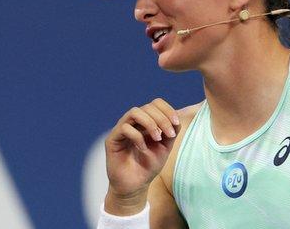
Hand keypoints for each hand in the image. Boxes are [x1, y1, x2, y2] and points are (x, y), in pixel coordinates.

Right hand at [104, 98, 179, 214]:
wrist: (135, 186)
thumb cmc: (148, 166)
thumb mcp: (165, 148)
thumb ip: (171, 132)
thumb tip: (176, 118)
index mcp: (145, 122)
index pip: (155, 104)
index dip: (167, 110)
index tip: (176, 123)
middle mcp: (132, 123)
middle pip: (147, 106)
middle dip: (162, 118)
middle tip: (169, 134)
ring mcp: (121, 129)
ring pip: (135, 112)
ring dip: (150, 123)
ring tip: (158, 138)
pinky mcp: (112, 139)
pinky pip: (125, 128)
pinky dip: (138, 136)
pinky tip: (144, 149)